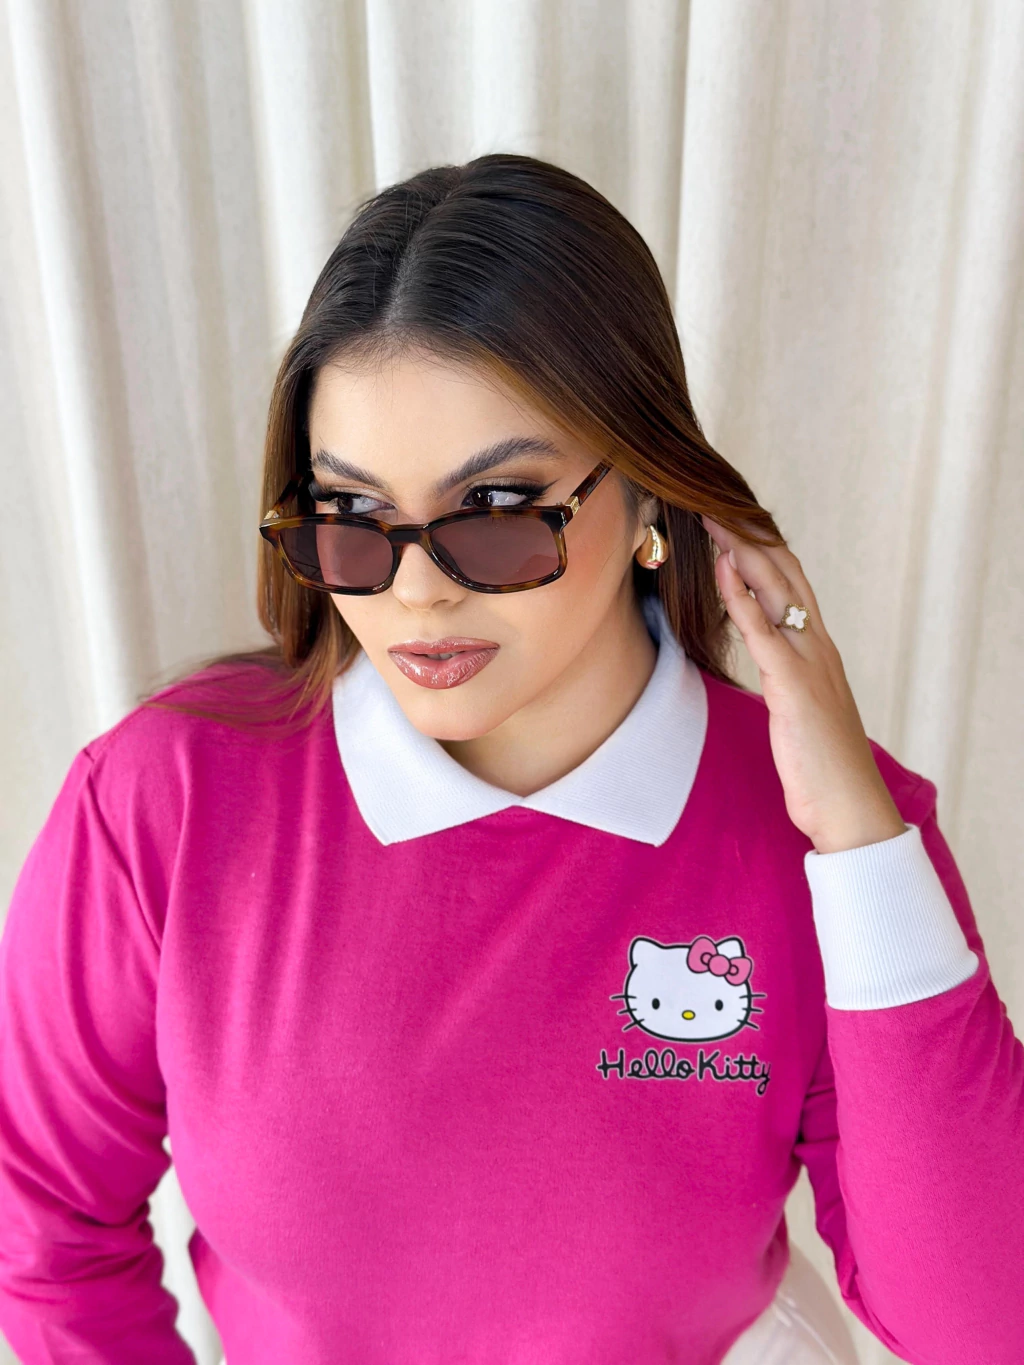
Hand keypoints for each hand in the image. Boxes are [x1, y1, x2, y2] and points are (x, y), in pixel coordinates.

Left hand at [701, 514, 906, 854]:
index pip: (792, 584)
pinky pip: (763, 630)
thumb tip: (767, 664)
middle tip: (714, 504)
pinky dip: (740, 596)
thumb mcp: (799, 710)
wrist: (849, 806)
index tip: (733, 522)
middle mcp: (818, 645)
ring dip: (741, 551)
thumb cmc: (821, 766)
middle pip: (785, 572)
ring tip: (711, 520)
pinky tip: (721, 570)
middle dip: (749, 535)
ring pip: (776, 589)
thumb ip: (786, 679)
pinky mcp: (794, 685)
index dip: (763, 550)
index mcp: (819, 650)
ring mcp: (809, 662)